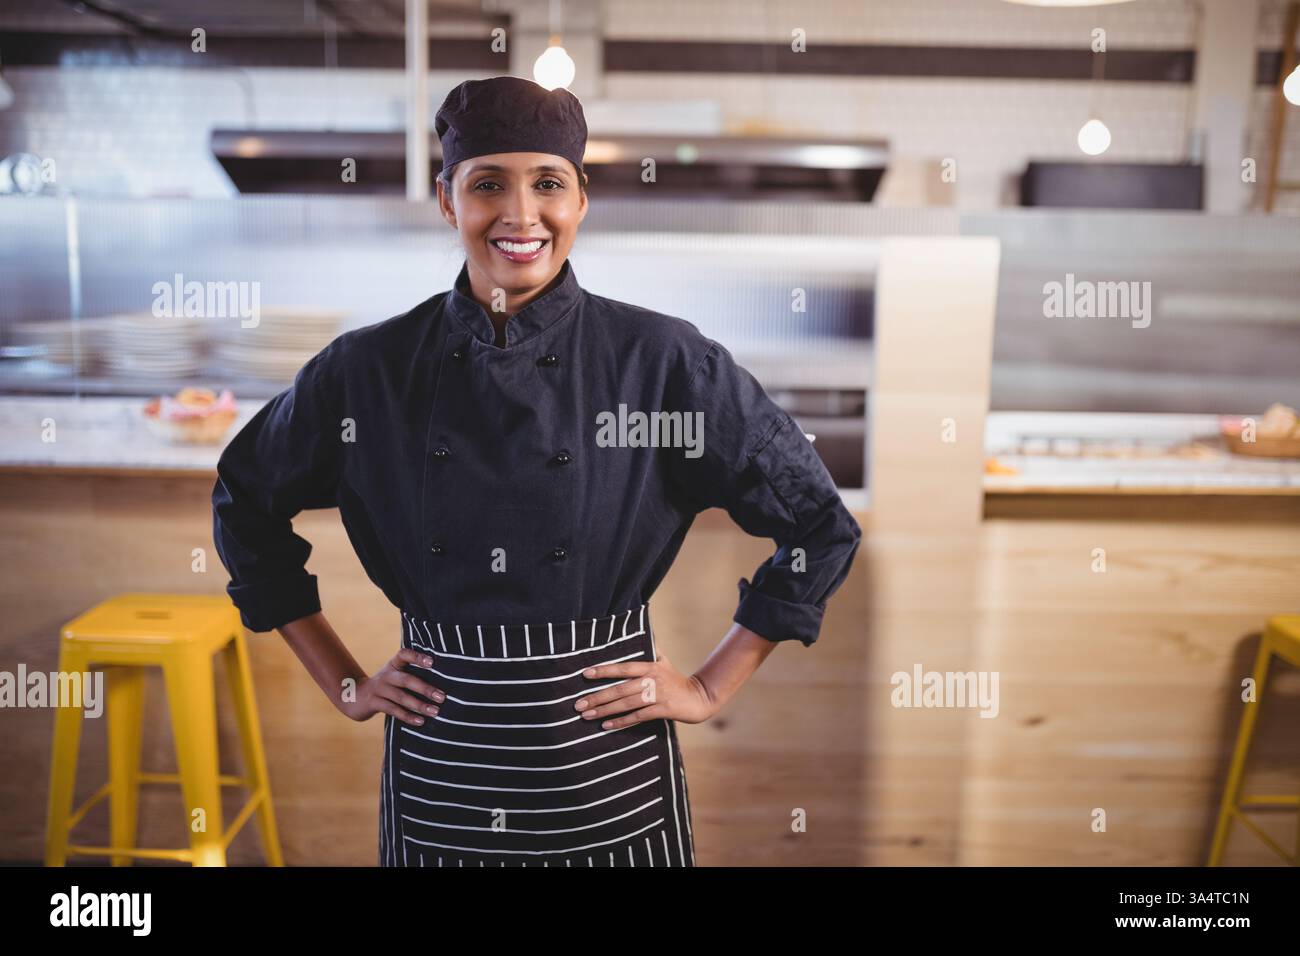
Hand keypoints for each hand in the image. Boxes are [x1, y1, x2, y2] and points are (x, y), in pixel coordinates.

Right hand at [342, 648, 445, 725]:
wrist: (355, 696)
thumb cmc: (385, 686)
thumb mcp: (394, 676)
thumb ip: (411, 675)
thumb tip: (440, 687)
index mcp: (393, 665)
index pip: (404, 655)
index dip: (417, 657)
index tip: (432, 662)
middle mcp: (386, 675)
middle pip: (407, 680)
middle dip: (425, 689)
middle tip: (442, 697)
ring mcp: (379, 688)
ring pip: (401, 697)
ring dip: (419, 705)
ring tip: (435, 711)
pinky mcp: (373, 702)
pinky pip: (392, 710)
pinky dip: (407, 716)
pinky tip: (420, 721)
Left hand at [575, 652, 715, 728]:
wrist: (699, 697)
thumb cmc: (677, 680)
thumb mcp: (663, 662)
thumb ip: (651, 650)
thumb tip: (642, 630)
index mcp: (650, 667)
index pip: (623, 667)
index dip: (604, 670)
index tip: (585, 674)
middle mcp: (652, 680)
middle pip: (620, 688)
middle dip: (597, 697)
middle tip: (578, 704)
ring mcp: (658, 695)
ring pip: (626, 704)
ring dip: (604, 710)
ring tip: (586, 715)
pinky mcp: (663, 710)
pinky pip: (638, 717)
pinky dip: (621, 722)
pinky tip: (606, 726)